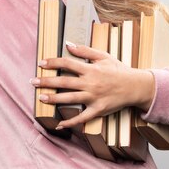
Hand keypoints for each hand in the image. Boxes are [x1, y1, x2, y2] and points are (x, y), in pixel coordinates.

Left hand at [31, 42, 155, 129]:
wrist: (135, 87)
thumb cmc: (118, 70)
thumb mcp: (103, 56)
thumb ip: (85, 50)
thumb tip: (68, 44)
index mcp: (90, 69)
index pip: (67, 64)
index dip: (53, 63)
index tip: (41, 63)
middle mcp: (90, 83)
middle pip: (64, 82)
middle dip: (47, 82)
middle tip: (33, 81)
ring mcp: (93, 98)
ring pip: (69, 99)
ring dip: (54, 99)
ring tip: (41, 98)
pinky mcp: (98, 110)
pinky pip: (82, 118)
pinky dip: (71, 122)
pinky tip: (59, 124)